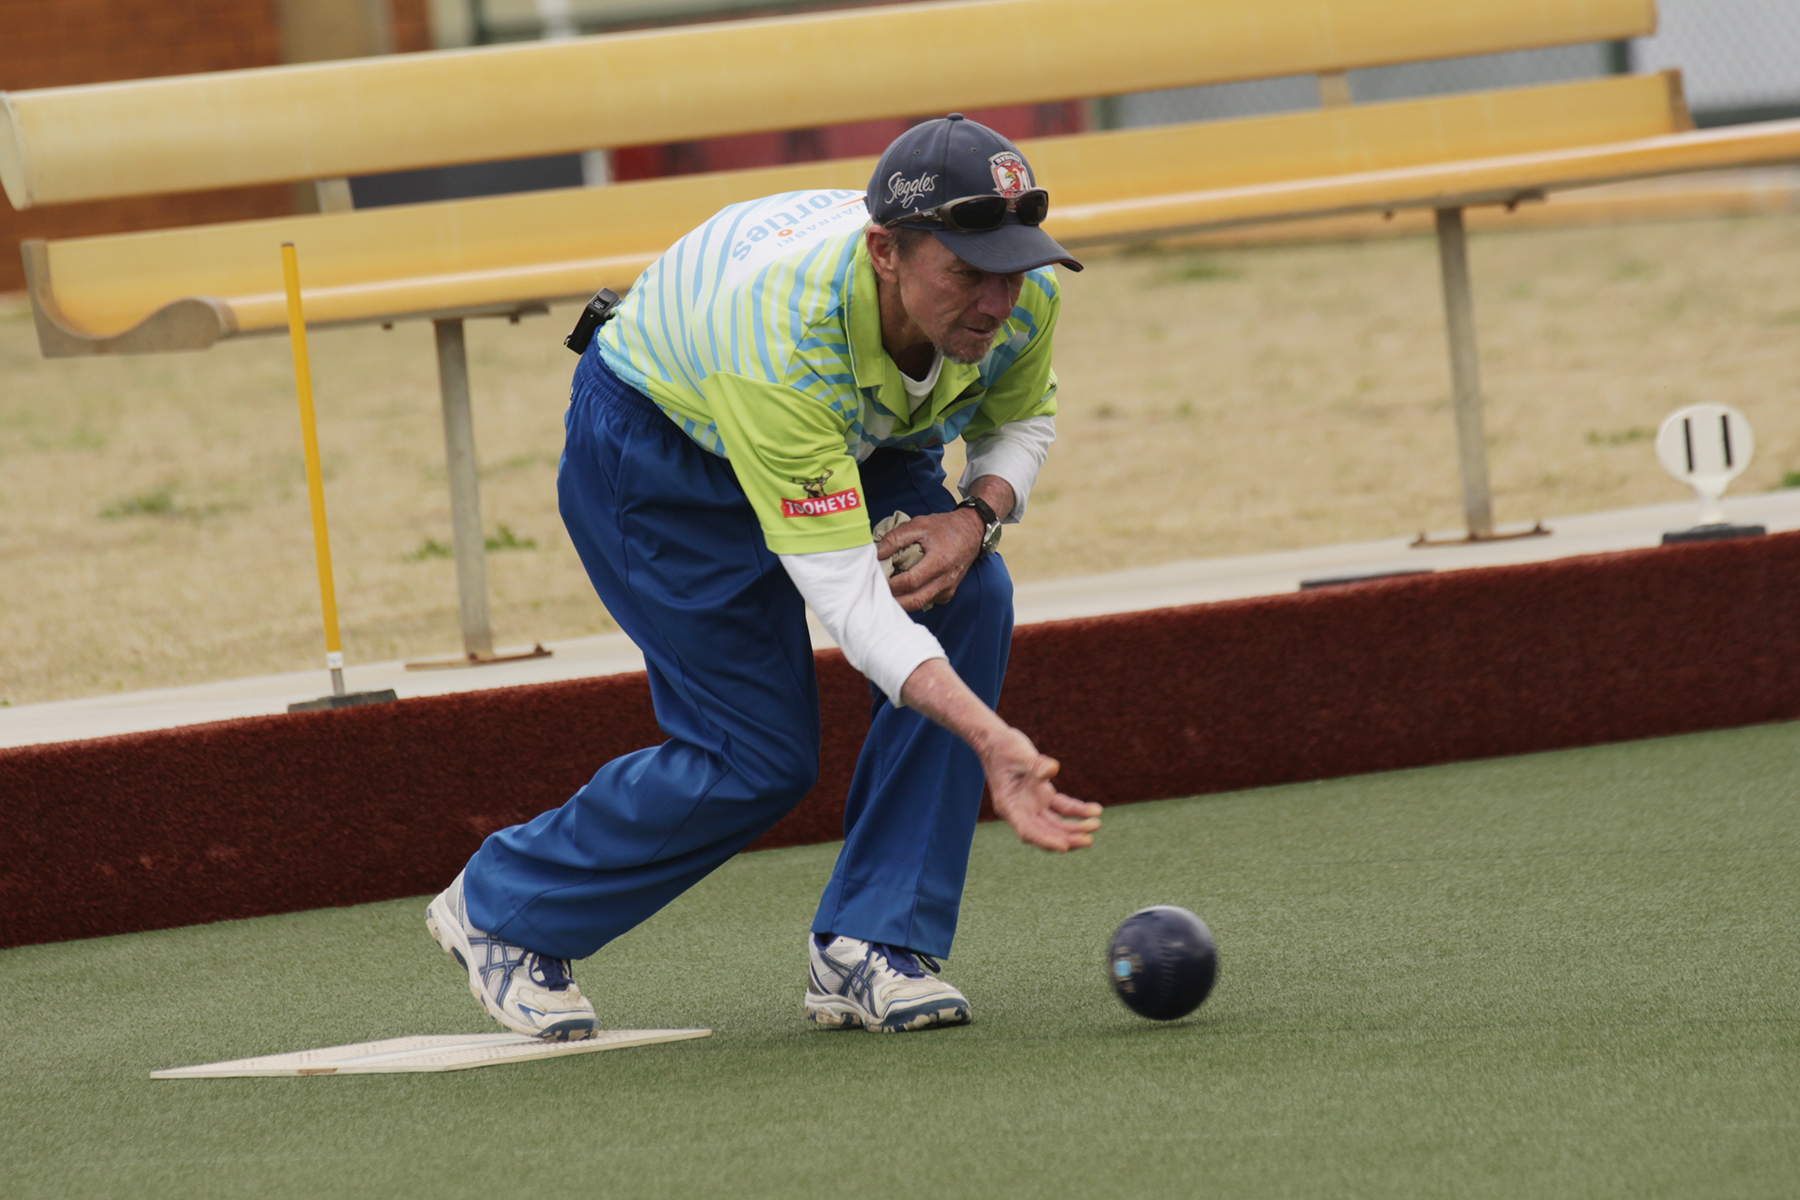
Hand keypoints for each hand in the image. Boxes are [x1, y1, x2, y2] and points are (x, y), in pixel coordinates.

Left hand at [877, 507, 984, 611]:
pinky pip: (929, 601)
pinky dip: (914, 599)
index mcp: (939, 562)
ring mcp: (949, 588)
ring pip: (922, 604)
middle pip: (915, 601)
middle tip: (878, 596)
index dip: (891, 585)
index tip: (877, 581)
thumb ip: (896, 538)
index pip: (910, 581)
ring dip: (903, 602)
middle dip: (894, 602)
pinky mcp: (949, 592)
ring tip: (887, 595)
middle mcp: (945, 579)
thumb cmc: (945, 527)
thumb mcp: (919, 525)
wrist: (972, 531)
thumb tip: (877, 553)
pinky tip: (903, 592)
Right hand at [977, 725, 1103, 852]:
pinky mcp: (1042, 796)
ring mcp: (1032, 804)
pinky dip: (1077, 810)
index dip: (1045, 840)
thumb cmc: (1002, 747)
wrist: (996, 740)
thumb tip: (1052, 769)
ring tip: (1096, 824)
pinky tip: (1094, 810)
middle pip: (1044, 832)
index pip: (1027, 830)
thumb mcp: (1018, 754)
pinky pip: (1062, 808)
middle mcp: (1020, 810)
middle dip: (1067, 838)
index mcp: (1009, 806)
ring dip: (1075, 827)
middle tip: (1089, 839)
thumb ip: (1034, 764)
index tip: (1064, 847)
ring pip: (1055, 824)